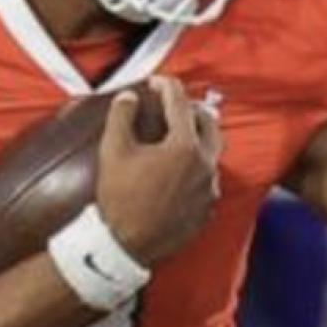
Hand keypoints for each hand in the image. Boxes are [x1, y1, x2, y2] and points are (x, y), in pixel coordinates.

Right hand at [96, 76, 221, 264]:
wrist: (126, 244)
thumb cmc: (119, 197)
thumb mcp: (113, 150)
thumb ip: (122, 117)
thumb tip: (129, 97)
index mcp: (185, 147)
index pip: (180, 104)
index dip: (167, 87)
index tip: (156, 82)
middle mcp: (206, 165)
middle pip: (209, 124)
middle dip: (192, 109)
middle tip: (175, 104)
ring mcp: (210, 188)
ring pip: (212, 153)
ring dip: (198, 139)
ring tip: (180, 135)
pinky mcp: (208, 208)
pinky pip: (208, 180)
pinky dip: (198, 167)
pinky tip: (182, 170)